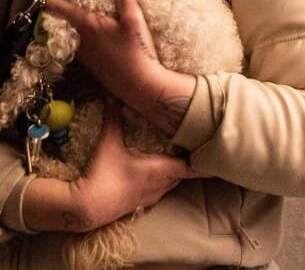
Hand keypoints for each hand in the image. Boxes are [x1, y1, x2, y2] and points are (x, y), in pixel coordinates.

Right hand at [22, 106, 195, 231]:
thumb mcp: (108, 144)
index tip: (216, 160)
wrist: (87, 207)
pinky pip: (158, 192)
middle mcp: (159, 185)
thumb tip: (112, 98)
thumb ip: (113, 120)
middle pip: (181, 175)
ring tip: (176, 162)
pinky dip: (161, 183)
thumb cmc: (103, 175)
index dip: (203, 165)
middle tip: (195, 153)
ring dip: (174, 174)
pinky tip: (153, 177)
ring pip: (170, 185)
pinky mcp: (139, 204)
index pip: (189, 168)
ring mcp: (149, 197)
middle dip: (188, 165)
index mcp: (159, 170)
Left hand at [44, 0, 196, 133]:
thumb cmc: (137, 52)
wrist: (140, 87)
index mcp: (85, 25)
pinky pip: (76, 42)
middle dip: (60, 2)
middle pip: (59, 17)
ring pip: (67, 30)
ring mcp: (82, 53)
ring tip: (81, 5)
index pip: (56, 5)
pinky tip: (95, 29)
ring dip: (70, 18)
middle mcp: (78, 39)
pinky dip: (79, 31)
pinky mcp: (89, 63)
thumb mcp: (134, 19)